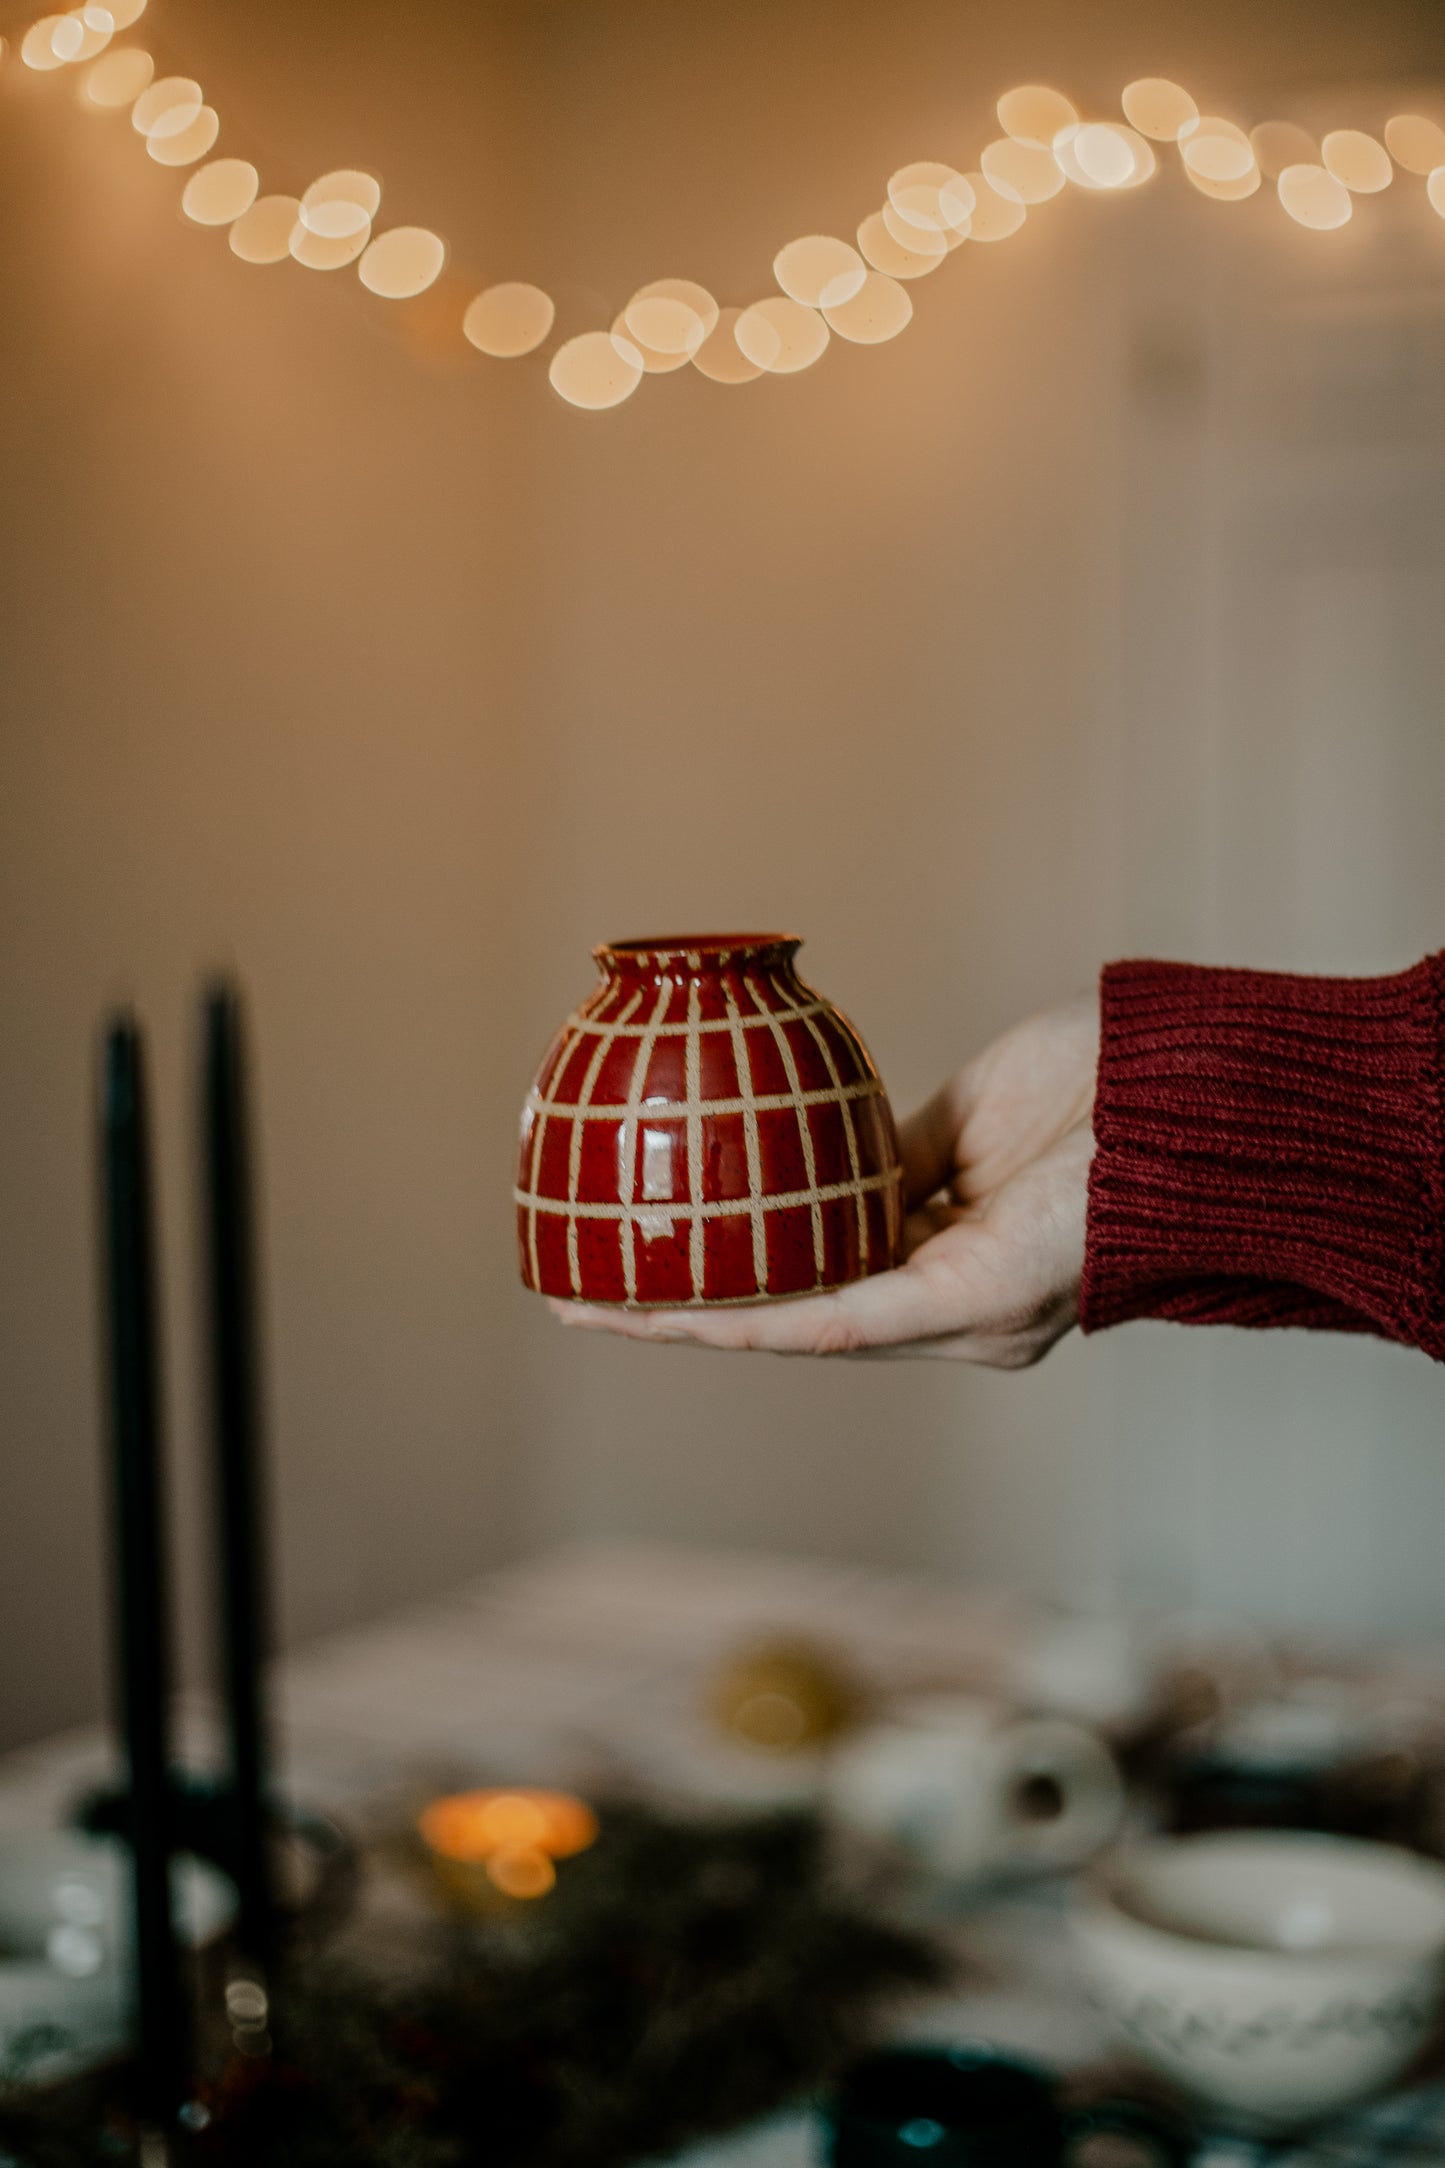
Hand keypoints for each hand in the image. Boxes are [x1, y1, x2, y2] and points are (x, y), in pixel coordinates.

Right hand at [550, 992, 1098, 1365]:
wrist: (1191, 1084)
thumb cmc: (1109, 1089)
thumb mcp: (975, 1119)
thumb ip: (901, 1155)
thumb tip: (830, 1157)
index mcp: (960, 1259)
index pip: (828, 1275)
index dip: (738, 1272)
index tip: (658, 1254)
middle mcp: (958, 1309)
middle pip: (798, 1314)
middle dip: (692, 1308)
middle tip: (592, 1288)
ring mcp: (961, 1318)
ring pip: (799, 1328)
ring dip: (692, 1322)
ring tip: (598, 1305)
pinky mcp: (966, 1310)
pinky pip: (832, 1321)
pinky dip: (745, 1320)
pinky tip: (668, 1315)